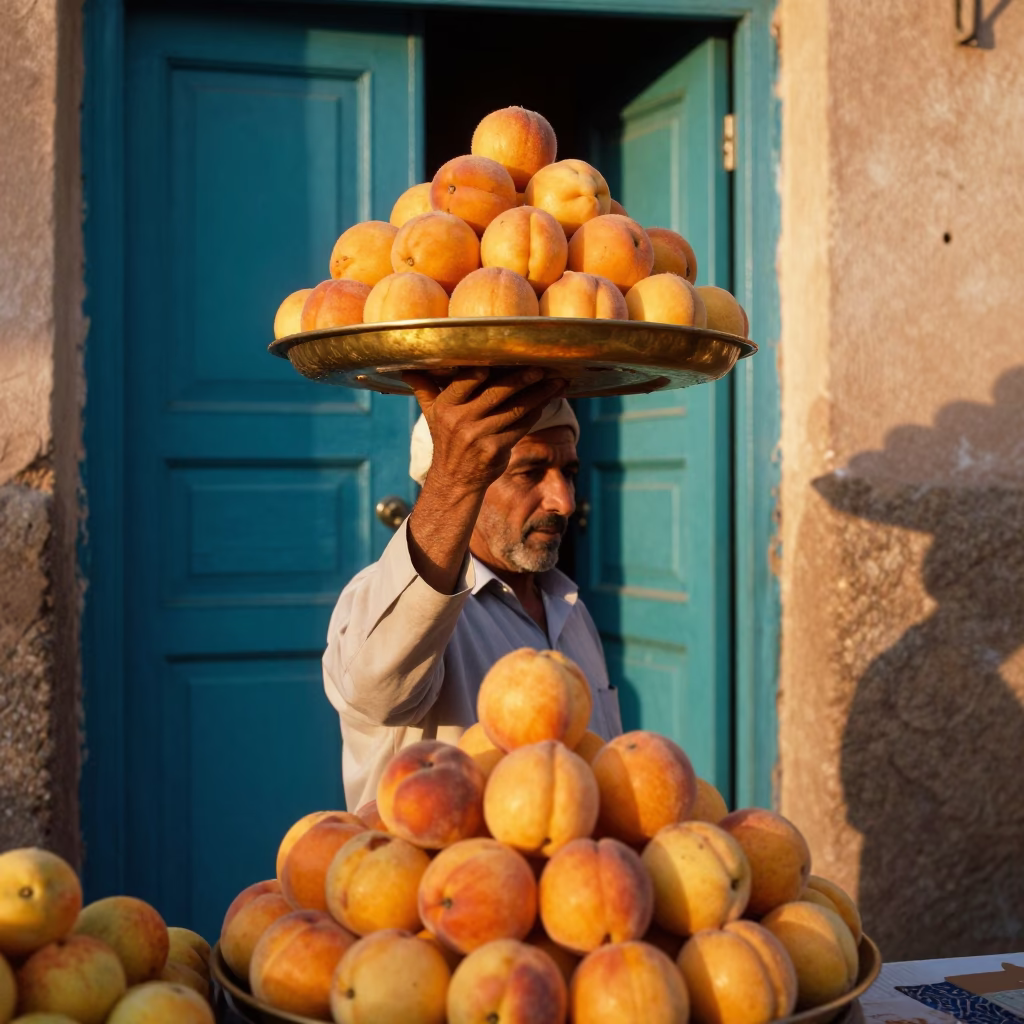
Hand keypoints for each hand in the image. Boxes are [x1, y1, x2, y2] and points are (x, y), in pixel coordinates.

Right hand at [403, 367, 565, 494]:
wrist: (454, 481)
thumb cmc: (447, 441)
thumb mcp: (432, 415)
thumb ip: (425, 388)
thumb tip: (407, 367)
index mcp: (445, 407)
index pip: (465, 381)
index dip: (484, 368)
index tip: (505, 354)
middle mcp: (460, 421)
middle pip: (496, 392)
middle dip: (522, 378)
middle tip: (542, 366)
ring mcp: (479, 437)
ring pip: (514, 409)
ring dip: (538, 395)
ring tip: (556, 382)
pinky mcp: (495, 450)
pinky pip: (520, 427)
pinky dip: (535, 414)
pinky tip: (546, 402)